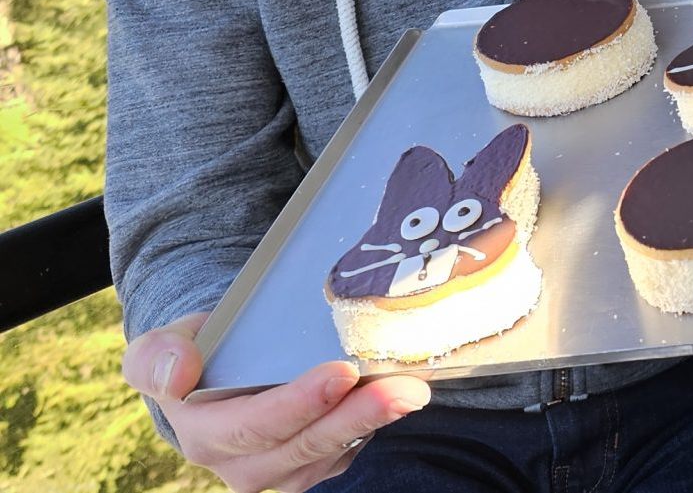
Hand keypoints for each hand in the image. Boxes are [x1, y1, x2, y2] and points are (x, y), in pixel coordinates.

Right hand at [122, 312, 428, 492]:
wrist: (213, 372)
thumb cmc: (193, 351)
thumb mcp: (160, 345)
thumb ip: (157, 357)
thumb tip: (178, 372)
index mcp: (206, 434)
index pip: (257, 426)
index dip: (300, 403)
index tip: (341, 373)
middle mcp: (244, 463)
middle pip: (307, 444)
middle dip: (358, 416)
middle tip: (403, 388)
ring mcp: (283, 469)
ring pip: (334, 452)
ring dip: (376, 422)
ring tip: (413, 389)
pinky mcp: (314, 464)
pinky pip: (348, 451)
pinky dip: (375, 425)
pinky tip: (400, 393)